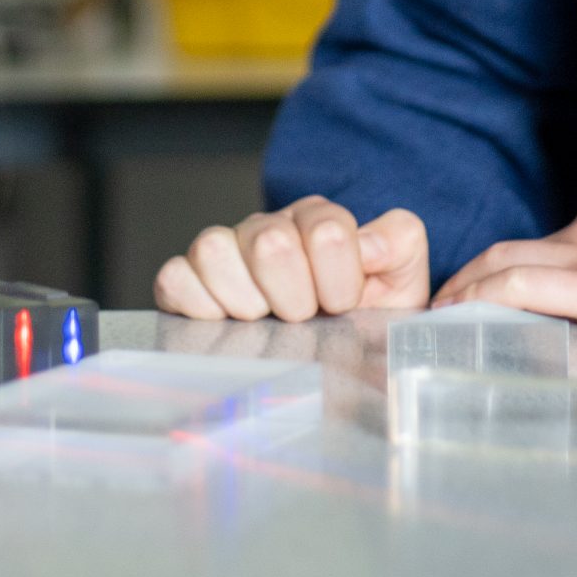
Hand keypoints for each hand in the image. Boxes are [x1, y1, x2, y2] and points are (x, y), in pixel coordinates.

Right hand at [154, 196, 428, 320]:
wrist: (332, 356)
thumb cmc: (362, 317)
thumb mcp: (401, 280)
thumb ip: (398, 243)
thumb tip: (365, 246)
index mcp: (318, 221)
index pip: (326, 230)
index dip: (339, 281)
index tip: (344, 305)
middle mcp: (267, 228)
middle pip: (269, 241)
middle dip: (294, 296)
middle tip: (304, 318)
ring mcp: (223, 251)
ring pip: (214, 248)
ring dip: (246, 301)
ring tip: (265, 323)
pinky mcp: (186, 281)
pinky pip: (175, 278)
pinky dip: (199, 306)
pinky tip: (226, 325)